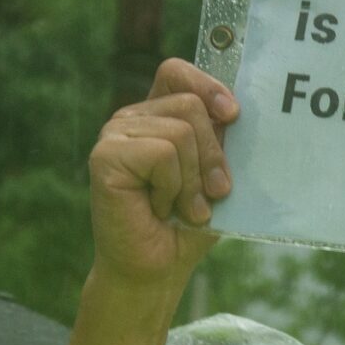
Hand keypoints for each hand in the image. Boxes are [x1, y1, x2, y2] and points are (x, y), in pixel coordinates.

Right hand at [88, 58, 236, 291]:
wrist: (156, 271)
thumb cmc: (187, 225)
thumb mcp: (214, 175)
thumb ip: (221, 140)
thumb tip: (239, 111)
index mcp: (156, 116)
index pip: (176, 73)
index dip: (207, 85)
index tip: (233, 116)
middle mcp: (131, 119)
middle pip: (190, 105)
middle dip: (213, 154)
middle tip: (214, 193)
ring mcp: (114, 135)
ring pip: (180, 132)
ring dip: (193, 180)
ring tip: (183, 208)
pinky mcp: (105, 156)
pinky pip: (162, 154)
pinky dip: (172, 188)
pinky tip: (158, 208)